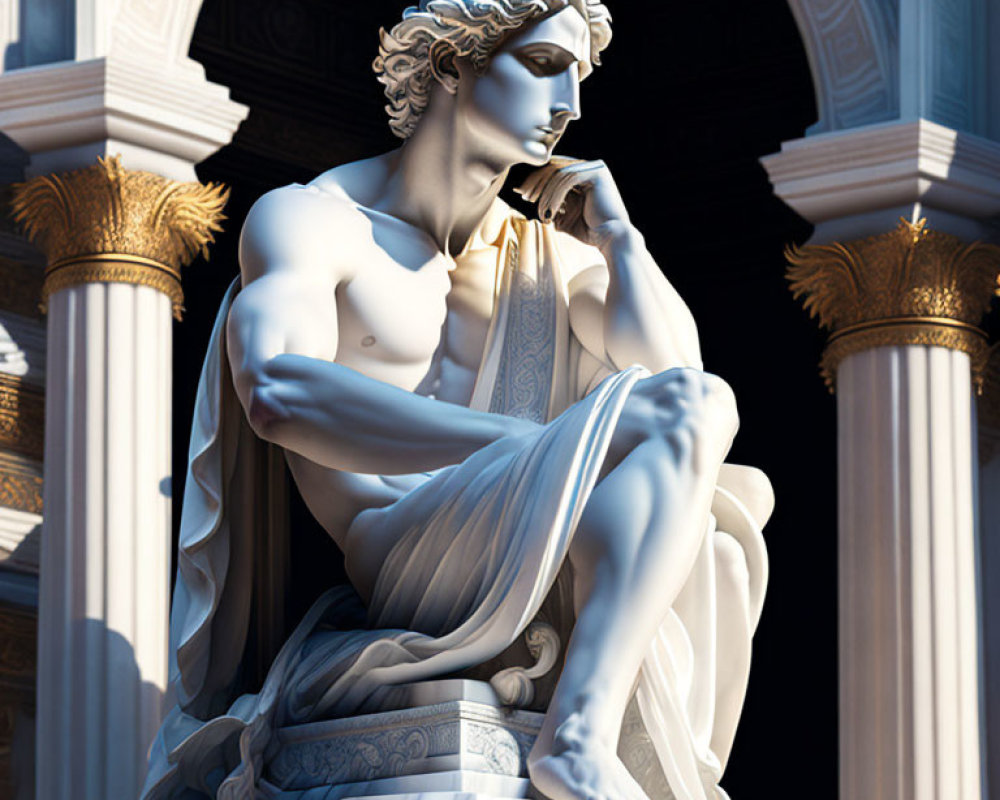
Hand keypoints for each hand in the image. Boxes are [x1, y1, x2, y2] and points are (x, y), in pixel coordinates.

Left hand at [515, 157, 630, 248]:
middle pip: (554, 167)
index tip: (521, 192)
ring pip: (559, 173)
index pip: (554, 170)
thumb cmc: (589, 231)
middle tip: (524, 196)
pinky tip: (550, 211)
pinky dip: (555, 195)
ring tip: (539, 210)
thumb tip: (526, 194)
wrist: (611, 239)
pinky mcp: (597, 173)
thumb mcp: (563, 215)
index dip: (536, 180)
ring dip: (545, 192)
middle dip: (536, 182)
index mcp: (583, 174)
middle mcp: (590, 167)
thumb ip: (549, 204)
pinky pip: (568, 178)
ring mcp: (595, 167)